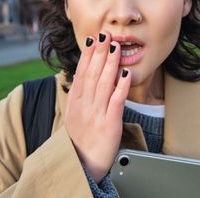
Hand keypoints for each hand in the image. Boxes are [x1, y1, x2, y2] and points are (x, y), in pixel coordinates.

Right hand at [64, 31, 131, 182]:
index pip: (82, 73)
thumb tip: (82, 73)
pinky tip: (125, 73)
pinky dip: (120, 86)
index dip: (88, 55)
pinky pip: (116, 102)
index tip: (93, 39)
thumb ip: (79, 94)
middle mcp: (84, 105)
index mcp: (75, 102)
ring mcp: (96, 114)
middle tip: (106, 35)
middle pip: (92, 74)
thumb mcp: (74, 114)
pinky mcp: (109, 124)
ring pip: (104, 83)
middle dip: (99, 53)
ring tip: (116, 47)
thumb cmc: (80, 139)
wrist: (81, 165)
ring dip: (110, 63)